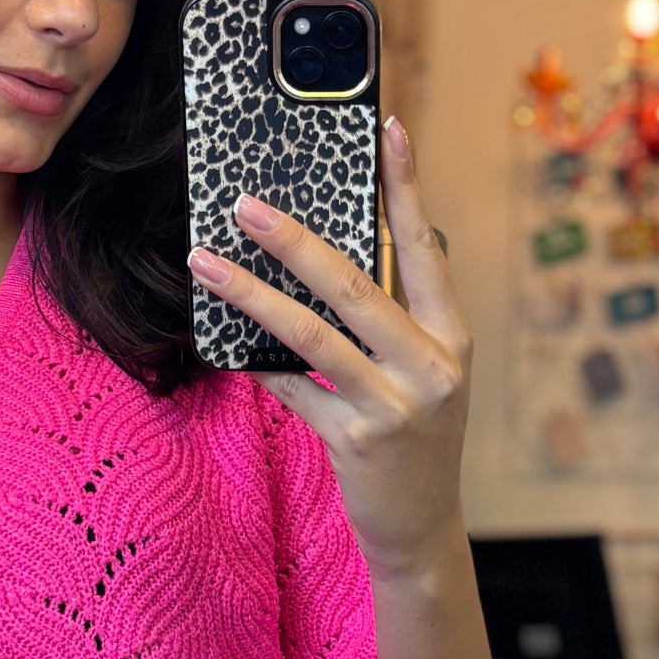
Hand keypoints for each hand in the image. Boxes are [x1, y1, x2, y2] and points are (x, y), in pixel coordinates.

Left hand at [185, 114, 469, 577]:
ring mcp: (396, 405)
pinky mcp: (357, 440)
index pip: (424, 247)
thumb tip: (336, 251)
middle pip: (353, 284)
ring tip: (206, 262)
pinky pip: (292, 389)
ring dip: (251, 295)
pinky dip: (258, 367)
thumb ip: (395, 318)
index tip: (388, 129)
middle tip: (245, 204)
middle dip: (293, 240)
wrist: (422, 529)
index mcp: (452, 336)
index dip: (404, 187)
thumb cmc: (415, 438)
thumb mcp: (423, 374)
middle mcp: (432, 366)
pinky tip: (227, 347)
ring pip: (310, 334)